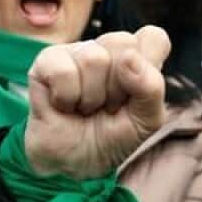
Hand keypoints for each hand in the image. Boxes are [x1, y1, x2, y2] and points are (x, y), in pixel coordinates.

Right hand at [24, 28, 170, 178]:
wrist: (74, 163)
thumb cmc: (113, 137)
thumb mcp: (146, 121)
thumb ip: (151, 88)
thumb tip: (129, 57)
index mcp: (139, 57)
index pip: (154, 37)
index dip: (148, 67)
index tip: (136, 95)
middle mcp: (109, 49)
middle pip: (123, 43)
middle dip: (118, 87)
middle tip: (109, 106)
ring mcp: (78, 52)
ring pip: (93, 58)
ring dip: (91, 97)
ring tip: (86, 108)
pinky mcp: (47, 61)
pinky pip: (63, 70)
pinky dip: (66, 98)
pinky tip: (65, 105)